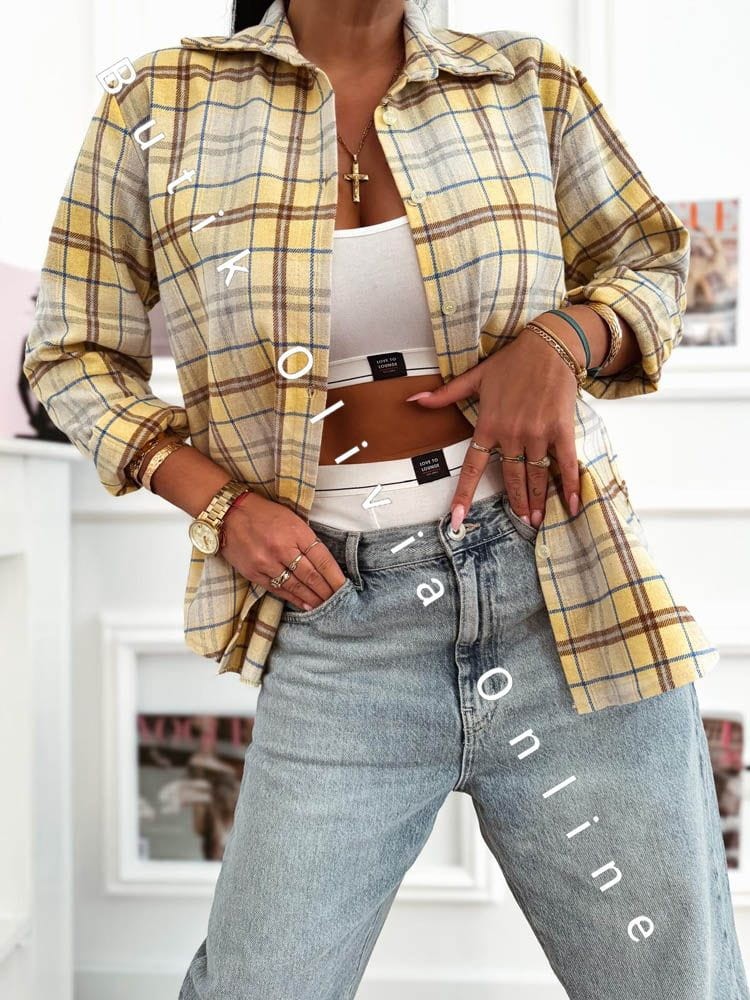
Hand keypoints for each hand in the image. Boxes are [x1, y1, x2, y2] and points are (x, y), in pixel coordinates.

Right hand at [219, 492, 347, 609]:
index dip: (334, 576)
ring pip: (295, 586)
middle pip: (310, 575)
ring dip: (312, 598)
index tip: (344, 587)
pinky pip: (277, 589)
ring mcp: (266, 562)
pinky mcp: (254, 573)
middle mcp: (282, 548)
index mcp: (296, 532)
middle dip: (326, 591)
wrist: (229, 513)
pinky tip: (304, 604)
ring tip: (324, 607)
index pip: (322, 558)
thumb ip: (306, 539)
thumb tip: (323, 562)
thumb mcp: (292, 518)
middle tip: (338, 602)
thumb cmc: (264, 513)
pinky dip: (293, 598)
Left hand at [405, 327, 581, 528]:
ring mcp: (537, 433)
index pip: (472, 467)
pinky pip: (565, 463)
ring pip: (536, 475)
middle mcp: (512, 433)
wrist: (549, 345)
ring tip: (538, 521)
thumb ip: (445, 395)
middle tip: (521, 523)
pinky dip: (569, 486)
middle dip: (516, 503)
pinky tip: (571, 505)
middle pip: (511, 478)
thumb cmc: (511, 362)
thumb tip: (412, 399)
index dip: (463, 494)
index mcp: (489, 425)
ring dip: (538, 501)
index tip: (456, 518)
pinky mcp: (561, 429)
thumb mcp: (474, 377)